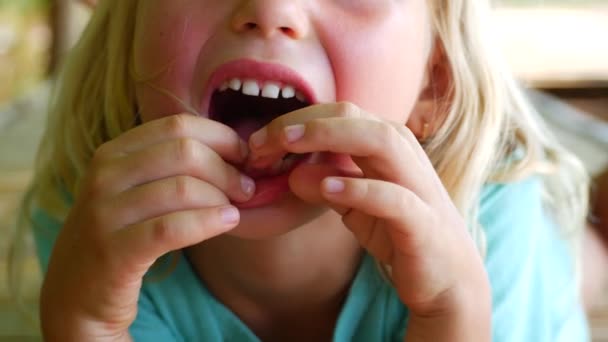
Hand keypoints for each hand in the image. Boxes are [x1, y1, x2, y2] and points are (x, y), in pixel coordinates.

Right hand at [40, 114, 254, 340]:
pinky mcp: (114, 251)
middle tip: (247, 189)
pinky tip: (229, 222)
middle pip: (185, 152)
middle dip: (227, 169)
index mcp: (113, 153)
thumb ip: (173, 167)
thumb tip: (236, 150)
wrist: (78, 294)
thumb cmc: (123, 236)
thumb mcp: (136, 191)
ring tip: (235, 209)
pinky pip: (173, 228)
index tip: (244, 157)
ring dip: (222, 198)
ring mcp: (105, 213)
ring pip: (183, 188)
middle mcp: (104, 176)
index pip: (177, 125)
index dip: (220, 137)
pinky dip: (208, 222)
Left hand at [249, 103, 490, 336]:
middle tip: (260, 141)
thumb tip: (290, 174)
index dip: (293, 122)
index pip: (336, 114)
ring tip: (287, 146)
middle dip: (302, 122)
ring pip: (378, 140)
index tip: (256, 144)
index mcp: (384, 143)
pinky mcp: (422, 219)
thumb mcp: (352, 206)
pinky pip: (392, 196)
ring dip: (329, 137)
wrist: (446, 276)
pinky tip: (327, 187)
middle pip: (351, 115)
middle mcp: (403, 152)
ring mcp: (416, 182)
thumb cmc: (397, 231)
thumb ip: (324, 186)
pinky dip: (359, 188)